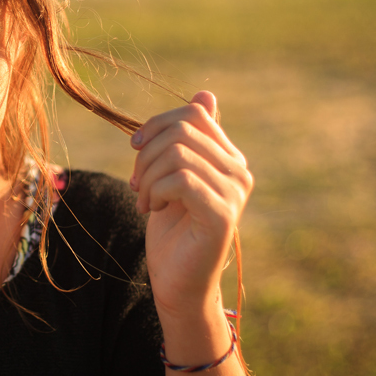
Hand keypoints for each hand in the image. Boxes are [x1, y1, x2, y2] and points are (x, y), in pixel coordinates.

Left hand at [129, 91, 252, 316]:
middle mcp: (239, 171)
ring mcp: (235, 192)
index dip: (156, 125)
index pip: (193, 113)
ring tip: (144, 200)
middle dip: (146, 153)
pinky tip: (153, 209)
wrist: (177, 281)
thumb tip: (206, 93)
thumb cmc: (171, 229)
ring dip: (147, 176)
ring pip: (177, 154)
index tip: (136, 148)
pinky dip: (155, 191)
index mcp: (228, 157)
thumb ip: (186, 140)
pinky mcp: (222, 214)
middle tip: (137, 183)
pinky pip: (180, 180)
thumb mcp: (171, 175)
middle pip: (182, 130)